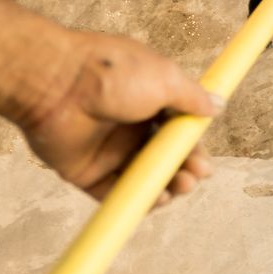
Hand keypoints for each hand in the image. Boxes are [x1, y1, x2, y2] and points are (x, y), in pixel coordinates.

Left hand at [18, 29, 220, 202]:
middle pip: (162, 157)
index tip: (205, 161)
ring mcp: (106, 150)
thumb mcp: (164, 77)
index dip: (192, 147)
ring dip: (167, 187)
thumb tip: (217, 106)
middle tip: (196, 175)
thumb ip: (192, 96)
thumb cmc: (110, 73)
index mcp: (146, 99)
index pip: (176, 130)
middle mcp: (127, 125)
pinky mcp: (86, 172)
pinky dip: (138, 201)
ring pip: (143, 177)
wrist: (56, 84)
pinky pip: (115, 194)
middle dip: (184, 169)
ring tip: (180, 186)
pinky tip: (156, 199)